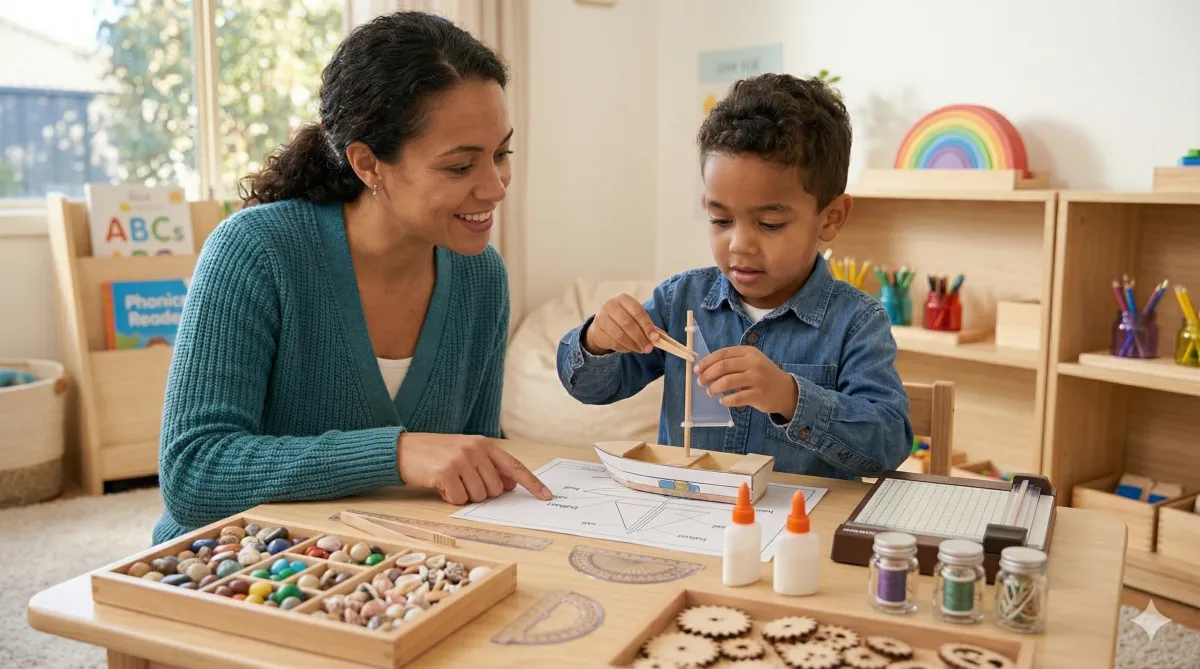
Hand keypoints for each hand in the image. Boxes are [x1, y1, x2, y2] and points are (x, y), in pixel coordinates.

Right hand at [396, 433, 552, 503]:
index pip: (514, 466)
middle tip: (461, 482)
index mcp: (484, 445)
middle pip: (495, 489)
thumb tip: (508, 485)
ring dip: (464, 496)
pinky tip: (439, 485)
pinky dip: (449, 499)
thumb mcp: (465, 455)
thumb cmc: (435, 455)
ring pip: (478, 497)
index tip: (546, 496)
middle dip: (480, 493)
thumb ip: (488, 467)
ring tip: (449, 481)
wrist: (402, 449)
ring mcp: (461, 460)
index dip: (532, 483)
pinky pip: (459, 500)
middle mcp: (475, 450)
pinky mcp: (446, 473)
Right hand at [583, 293, 656, 355]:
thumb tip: (660, 338)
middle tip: (649, 348)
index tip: (655, 338)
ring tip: (641, 350)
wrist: (602, 324)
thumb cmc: (624, 319)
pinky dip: (624, 348)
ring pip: (619, 335)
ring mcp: (601, 317)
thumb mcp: (635, 318)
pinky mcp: (597, 330)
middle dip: (640, 338)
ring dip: (633, 345)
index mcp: (623, 299)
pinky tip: (630, 349)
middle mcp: (610, 305)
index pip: (637, 311)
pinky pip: (613, 342)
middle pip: (627, 323)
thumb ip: (647, 326)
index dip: (647, 325)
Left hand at [695, 346, 798, 419]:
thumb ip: (733, 362)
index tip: (697, 369)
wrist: (786, 391)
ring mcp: (756, 379)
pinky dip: (725, 400)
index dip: (707, 362)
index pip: (722, 354)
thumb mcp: (752, 362)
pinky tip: (723, 401)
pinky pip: (735, 398)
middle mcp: (753, 363)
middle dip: (707, 375)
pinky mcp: (758, 395)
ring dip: (714, 388)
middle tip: (701, 382)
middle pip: (722, 367)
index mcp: (749, 352)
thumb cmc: (763, 375)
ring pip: (727, 382)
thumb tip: (706, 368)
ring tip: (710, 392)